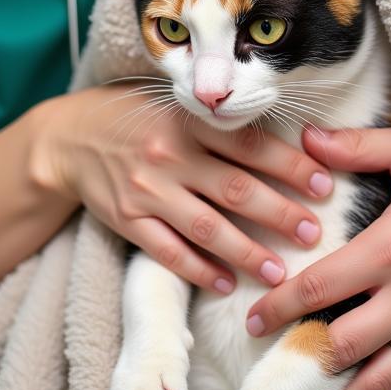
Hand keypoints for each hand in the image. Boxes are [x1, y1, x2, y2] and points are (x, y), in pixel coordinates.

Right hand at [30, 83, 336, 293]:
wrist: (67, 138)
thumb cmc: (134, 117)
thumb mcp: (173, 105)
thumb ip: (217, 123)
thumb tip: (284, 145)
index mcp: (187, 120)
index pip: (250, 144)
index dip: (290, 166)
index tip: (323, 184)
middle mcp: (169, 154)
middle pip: (235, 189)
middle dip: (279, 214)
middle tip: (313, 233)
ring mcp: (146, 190)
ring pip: (206, 227)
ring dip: (247, 252)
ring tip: (279, 272)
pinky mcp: (126, 219)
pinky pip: (168, 251)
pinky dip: (198, 270)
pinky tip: (224, 283)